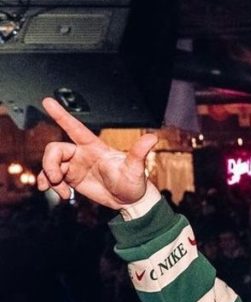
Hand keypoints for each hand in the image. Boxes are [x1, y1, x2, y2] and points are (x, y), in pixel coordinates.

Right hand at [37, 96, 157, 208]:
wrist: (130, 200)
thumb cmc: (134, 182)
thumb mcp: (135, 168)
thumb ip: (139, 152)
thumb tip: (153, 137)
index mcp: (94, 147)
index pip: (75, 128)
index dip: (61, 115)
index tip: (47, 101)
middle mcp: (82, 153)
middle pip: (54, 149)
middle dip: (50, 163)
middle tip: (56, 179)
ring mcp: (75, 165)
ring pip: (50, 163)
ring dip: (49, 177)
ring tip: (62, 192)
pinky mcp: (72, 178)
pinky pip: (52, 177)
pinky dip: (51, 185)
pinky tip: (62, 194)